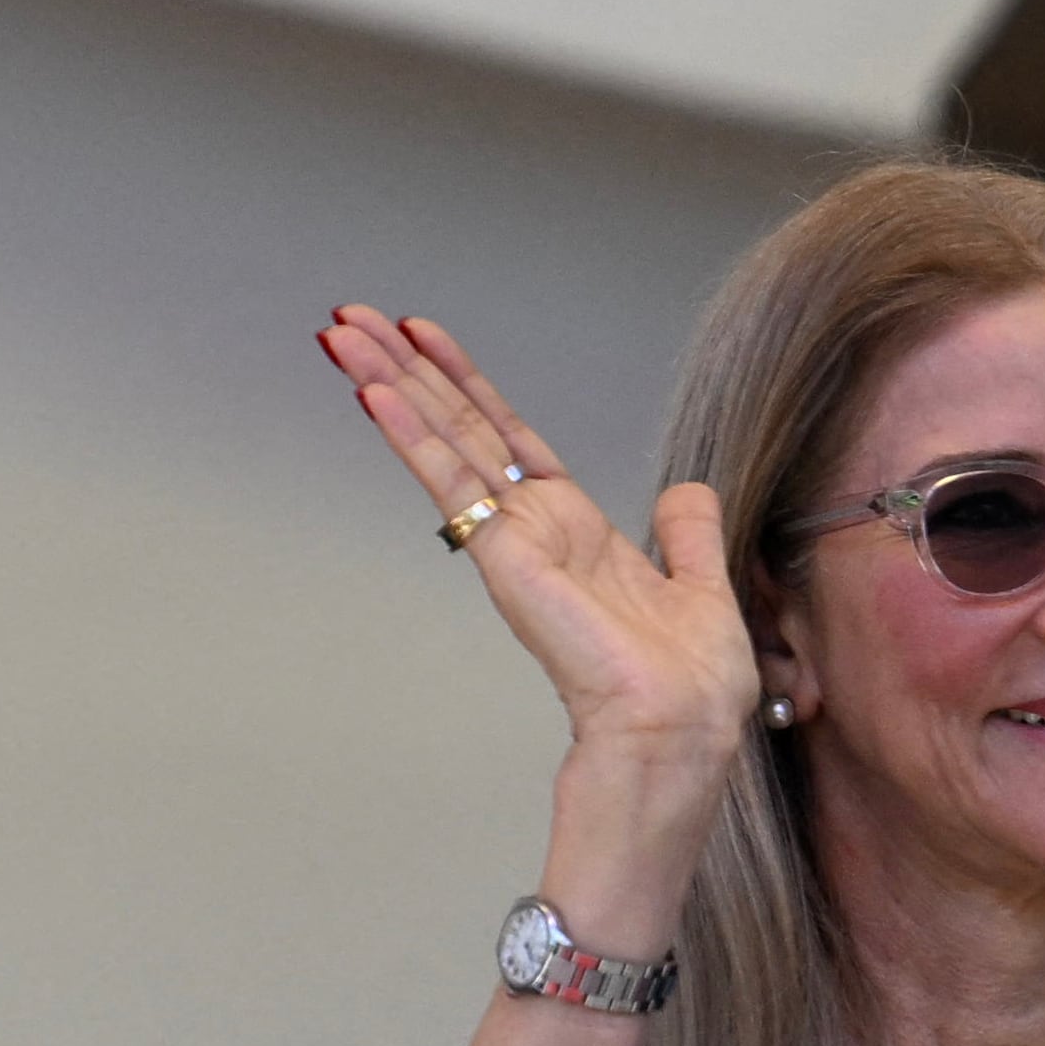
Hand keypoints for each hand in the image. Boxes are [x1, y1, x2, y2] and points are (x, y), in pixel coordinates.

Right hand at [317, 305, 759, 798]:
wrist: (679, 727)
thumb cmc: (688, 681)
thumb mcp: (700, 585)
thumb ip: (688, 535)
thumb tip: (686, 490)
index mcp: (576, 532)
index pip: (511, 441)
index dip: (471, 389)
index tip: (429, 340)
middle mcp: (535, 529)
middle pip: (462, 429)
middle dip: (411, 370)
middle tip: (354, 318)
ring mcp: (512, 541)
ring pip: (445, 443)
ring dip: (392, 383)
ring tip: (344, 332)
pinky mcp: (503, 557)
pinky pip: (452, 483)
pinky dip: (413, 435)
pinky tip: (376, 393)